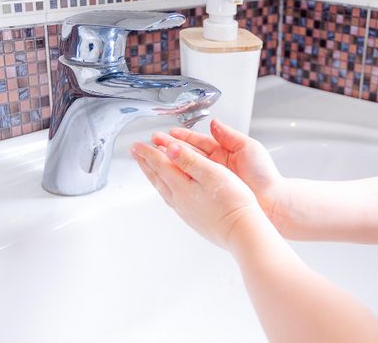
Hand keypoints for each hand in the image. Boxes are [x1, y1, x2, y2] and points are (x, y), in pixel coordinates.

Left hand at [130, 140, 262, 248]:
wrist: (242, 231)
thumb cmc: (232, 202)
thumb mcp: (211, 173)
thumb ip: (189, 160)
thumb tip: (170, 148)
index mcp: (182, 187)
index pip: (160, 164)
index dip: (148, 152)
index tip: (137, 145)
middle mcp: (179, 200)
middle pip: (157, 177)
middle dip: (145, 163)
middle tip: (135, 153)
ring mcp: (186, 211)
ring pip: (163, 189)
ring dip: (154, 176)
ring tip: (149, 168)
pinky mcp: (194, 219)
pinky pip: (172, 199)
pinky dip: (166, 188)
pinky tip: (170, 190)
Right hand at [151, 120, 285, 221]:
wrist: (272, 202)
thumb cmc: (265, 176)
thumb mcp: (249, 148)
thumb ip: (230, 135)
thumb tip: (214, 123)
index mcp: (224, 151)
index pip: (198, 141)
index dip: (182, 137)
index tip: (167, 133)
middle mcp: (216, 165)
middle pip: (188, 154)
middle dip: (170, 147)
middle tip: (153, 141)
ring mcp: (213, 180)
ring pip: (186, 169)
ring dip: (170, 162)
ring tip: (153, 156)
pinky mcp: (212, 194)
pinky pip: (190, 185)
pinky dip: (178, 180)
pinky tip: (166, 177)